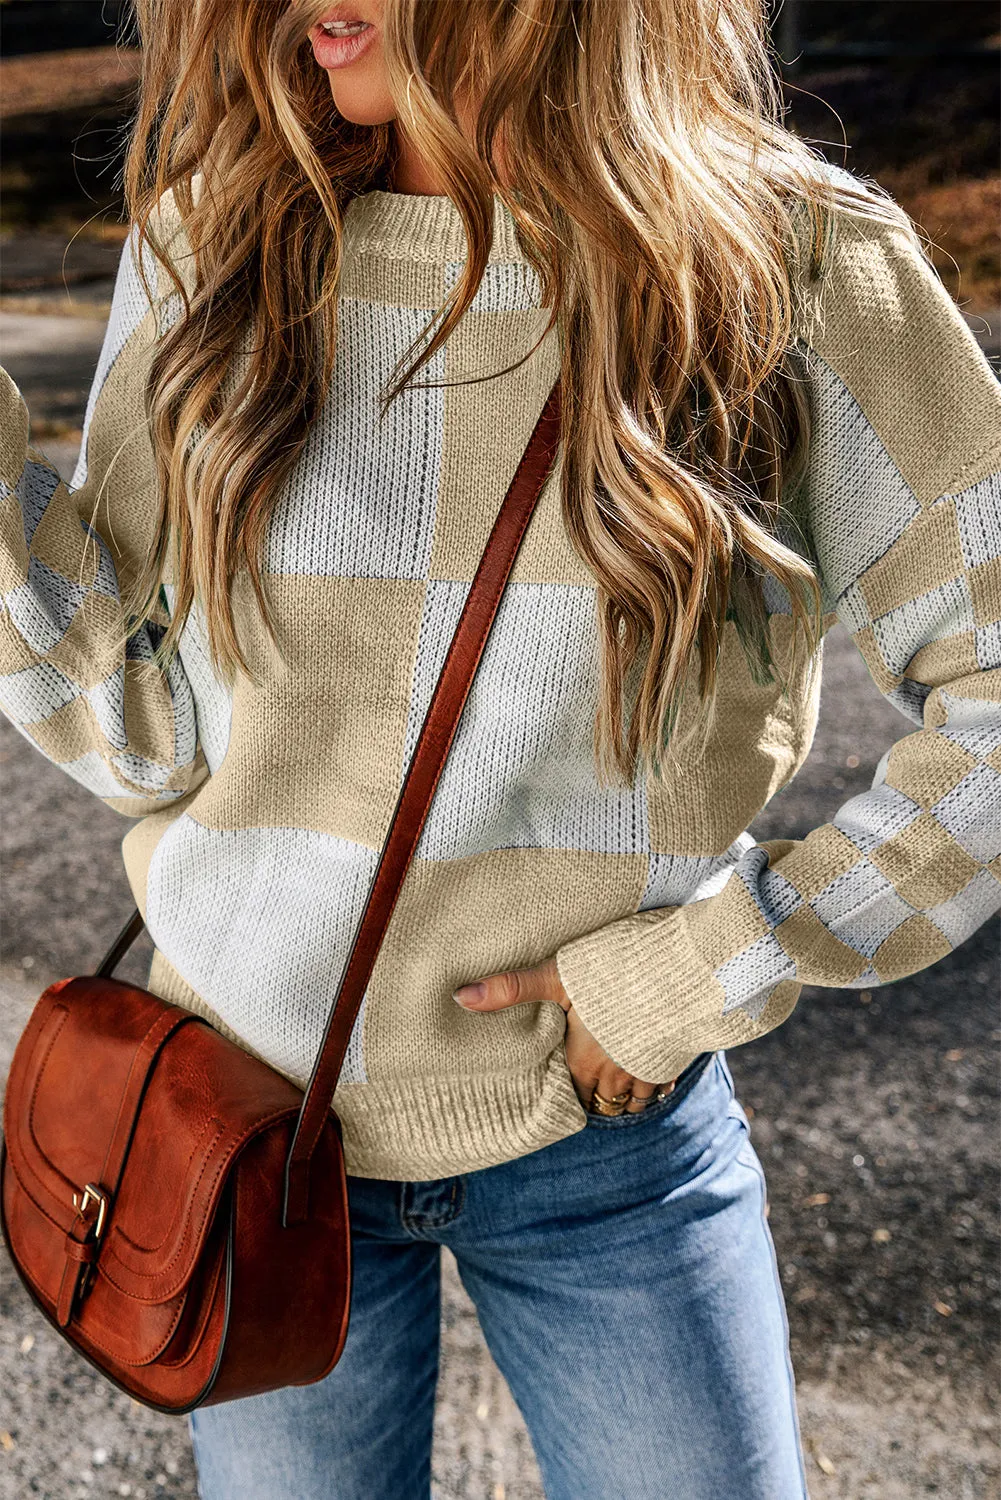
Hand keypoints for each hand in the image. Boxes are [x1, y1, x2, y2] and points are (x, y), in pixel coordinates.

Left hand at [453, 957, 675, 1112]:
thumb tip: (460, 997)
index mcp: (582, 1059)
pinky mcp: (674, 1059)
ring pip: (633, 1101)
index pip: (570, 1092)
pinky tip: (652, 1077)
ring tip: (617, 1088)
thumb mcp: (556, 975)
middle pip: (601, 1102)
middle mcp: (613, 1073)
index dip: (565, 1091)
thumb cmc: (613, 970)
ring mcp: (646, 1069)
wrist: (678, 967)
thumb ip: (511, 988)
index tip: (561, 1089)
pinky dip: (655, 1087)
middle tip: (586, 1093)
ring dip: (624, 1097)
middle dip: (594, 1098)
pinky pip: (662, 1088)